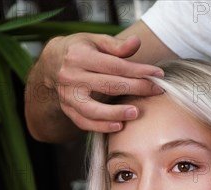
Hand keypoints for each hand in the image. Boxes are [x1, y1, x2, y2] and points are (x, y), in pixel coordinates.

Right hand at [39, 33, 164, 132]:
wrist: (52, 64)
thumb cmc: (80, 51)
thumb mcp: (95, 42)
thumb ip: (116, 46)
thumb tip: (136, 43)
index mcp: (79, 56)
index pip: (114, 65)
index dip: (138, 70)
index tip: (158, 74)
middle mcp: (71, 77)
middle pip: (108, 85)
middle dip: (135, 88)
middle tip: (156, 91)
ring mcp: (68, 96)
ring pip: (93, 109)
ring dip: (115, 113)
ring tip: (136, 113)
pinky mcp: (68, 110)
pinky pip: (84, 123)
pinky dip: (101, 127)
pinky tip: (119, 126)